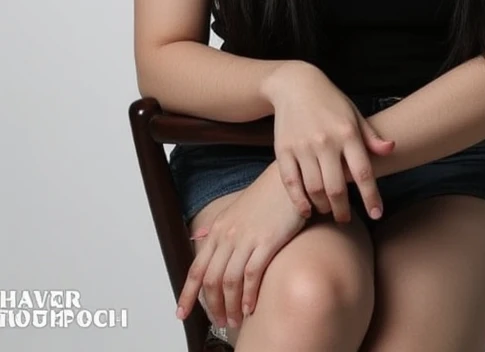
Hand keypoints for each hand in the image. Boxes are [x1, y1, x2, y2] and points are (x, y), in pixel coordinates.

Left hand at [176, 160, 306, 329]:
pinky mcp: (267, 242)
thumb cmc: (263, 196)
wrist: (286, 180)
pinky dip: (249, 295)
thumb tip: (197, 236)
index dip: (187, 294)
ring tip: (234, 320)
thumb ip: (216, 226)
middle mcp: (227, 235)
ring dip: (230, 306)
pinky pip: (252, 274)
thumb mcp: (234, 208)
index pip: (197, 268)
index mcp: (217, 229)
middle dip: (212, 306)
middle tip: (219, 321)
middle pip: (212, 280)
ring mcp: (246, 239)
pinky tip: (250, 307)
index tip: (181, 314)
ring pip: (230, 281)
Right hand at [264, 61, 395, 222]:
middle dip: (343, 210)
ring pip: (314, 189)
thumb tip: (391, 149)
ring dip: (323, 207)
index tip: (376, 214)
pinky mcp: (283, 150)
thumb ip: (371, 136)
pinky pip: (291, 184)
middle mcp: (325, 141)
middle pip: (336, 188)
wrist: (295, 84)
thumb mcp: (354, 114)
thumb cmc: (330, 101)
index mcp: (347, 132)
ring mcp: (302, 146)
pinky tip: (307, 210)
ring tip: (328, 211)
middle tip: (346, 219)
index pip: (363, 172)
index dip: (371, 196)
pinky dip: (299, 201)